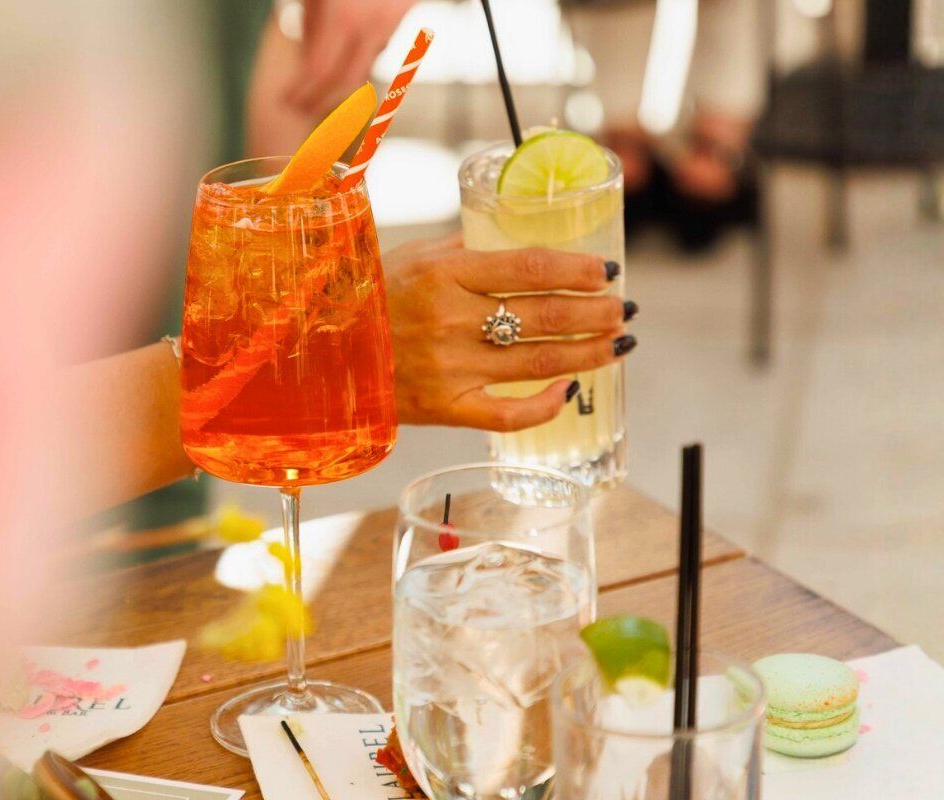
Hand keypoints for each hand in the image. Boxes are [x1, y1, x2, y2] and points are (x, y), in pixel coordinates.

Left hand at [287, 0, 418, 112]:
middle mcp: (371, 24)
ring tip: (321, 88)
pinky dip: (361, 52)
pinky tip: (347, 53)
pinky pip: (380, 42)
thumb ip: (310, 23)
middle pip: (346, 81)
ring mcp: (392, 19)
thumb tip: (305, 59)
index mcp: (342, 17)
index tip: (290, 100)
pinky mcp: (405, 11)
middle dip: (323, 100)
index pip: (319, 73)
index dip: (303, 91)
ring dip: (342, 78)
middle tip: (304, 108)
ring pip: (367, 63)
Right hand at [386, 233, 635, 431]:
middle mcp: (450, 320)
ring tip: (618, 343)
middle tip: (624, 308)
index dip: (577, 269)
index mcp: (444, 274)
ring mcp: (450, 368)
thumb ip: (464, 251)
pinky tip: (569, 391)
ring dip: (588, 352)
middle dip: (595, 312)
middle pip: (544, 315)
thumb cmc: (368, 298)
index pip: (530, 268)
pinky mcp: (445, 408)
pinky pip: (508, 415)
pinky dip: (545, 405)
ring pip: (538, 362)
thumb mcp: (412, 257)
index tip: (608, 270)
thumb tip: (519, 246)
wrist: (318, 354)